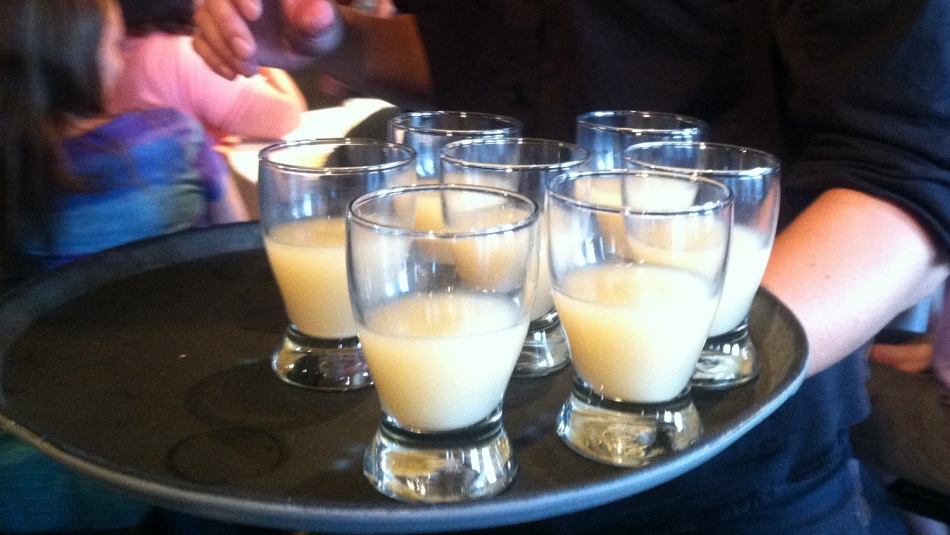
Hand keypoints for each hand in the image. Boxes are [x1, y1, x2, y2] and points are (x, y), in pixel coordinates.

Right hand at [194, 0, 342, 78]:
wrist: (305, 47)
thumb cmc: (315, 31)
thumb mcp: (322, 27)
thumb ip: (318, 18)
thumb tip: (316, 14)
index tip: (254, 14)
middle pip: (214, 0)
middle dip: (228, 27)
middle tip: (249, 53)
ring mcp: (223, 11)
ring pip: (204, 20)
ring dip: (222, 49)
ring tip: (250, 70)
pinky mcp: (215, 32)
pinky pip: (199, 41)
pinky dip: (213, 59)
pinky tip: (234, 74)